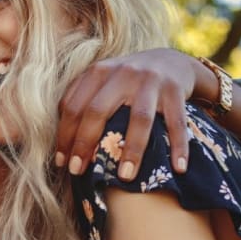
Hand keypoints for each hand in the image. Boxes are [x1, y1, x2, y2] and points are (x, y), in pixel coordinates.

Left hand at [56, 48, 196, 179]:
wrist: (171, 61)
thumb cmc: (127, 82)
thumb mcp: (102, 81)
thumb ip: (81, 100)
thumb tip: (61, 143)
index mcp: (98, 72)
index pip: (73, 106)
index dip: (64, 136)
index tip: (62, 163)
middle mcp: (122, 74)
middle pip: (98, 111)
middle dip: (84, 144)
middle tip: (78, 172)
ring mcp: (150, 81)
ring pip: (140, 119)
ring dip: (132, 151)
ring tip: (124, 178)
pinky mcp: (175, 90)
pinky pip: (177, 122)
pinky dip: (179, 146)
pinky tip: (178, 168)